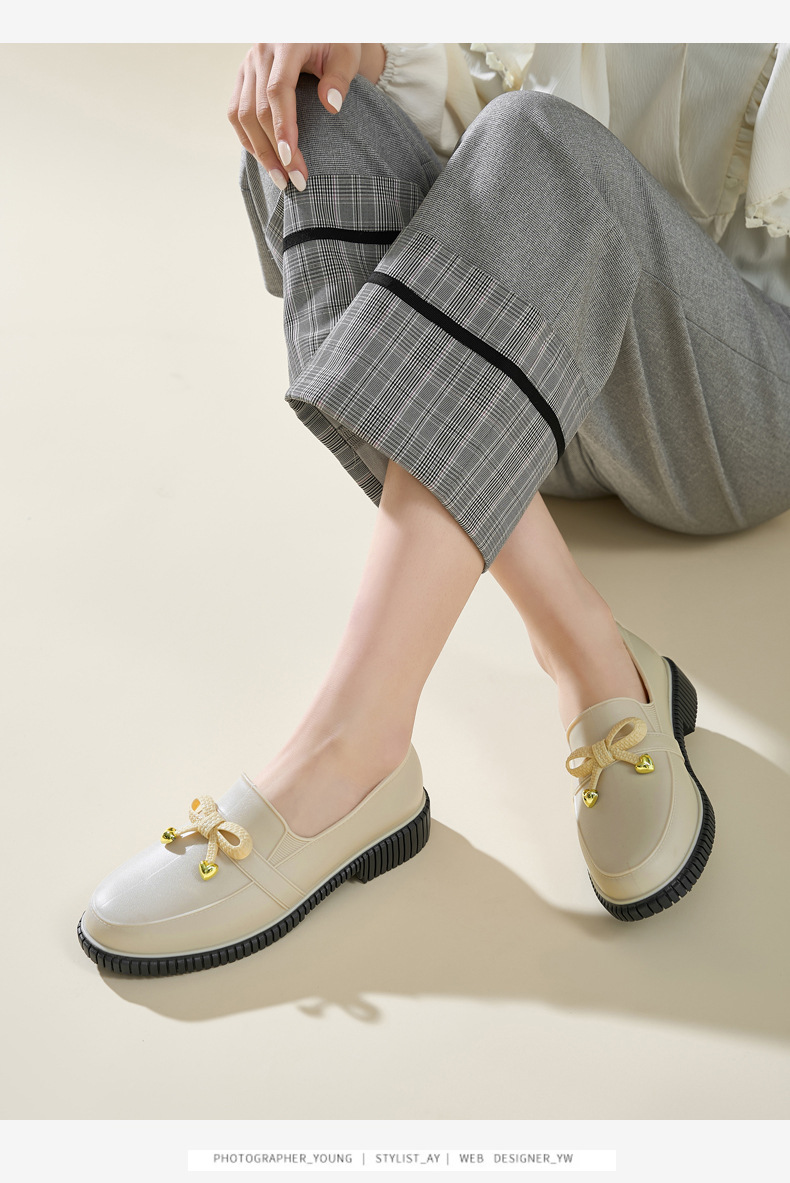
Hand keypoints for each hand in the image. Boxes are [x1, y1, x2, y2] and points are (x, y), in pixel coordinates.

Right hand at [228, 43, 384, 190]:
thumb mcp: (347, 53)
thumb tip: (332, 106)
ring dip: (260, 151)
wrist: (316, 29)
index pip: (277, 90)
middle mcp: (260, 53)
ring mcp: (247, 65)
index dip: (283, 127)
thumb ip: (341, 77)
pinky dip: (250, 140)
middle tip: (295, 181)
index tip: (292, 160)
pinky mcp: (243, 77)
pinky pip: (237, 113)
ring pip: (241, 115)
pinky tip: (267, 160)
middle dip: (274, 150)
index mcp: (285, 43)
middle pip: (256, 109)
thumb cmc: (335, 42)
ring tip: (280, 179)